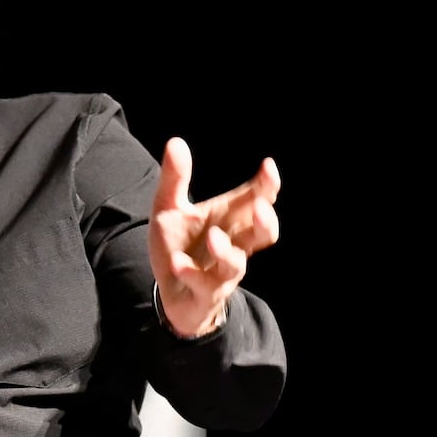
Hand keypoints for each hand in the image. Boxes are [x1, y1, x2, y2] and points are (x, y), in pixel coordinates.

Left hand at [149, 137, 280, 336]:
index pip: (257, 201)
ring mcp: (220, 273)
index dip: (267, 186)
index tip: (268, 167)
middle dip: (265, 221)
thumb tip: (176, 141)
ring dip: (226, 251)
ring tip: (213, 236)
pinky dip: (192, 273)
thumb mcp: (169, 210)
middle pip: (264, 235)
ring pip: (236, 265)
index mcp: (229, 221)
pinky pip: (204, 287)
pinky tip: (178, 263)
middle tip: (259, 206)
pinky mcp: (203, 295)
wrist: (169, 294)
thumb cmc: (178, 247)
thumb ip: (175, 180)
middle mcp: (232, 246)